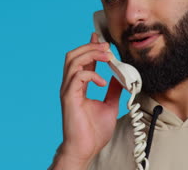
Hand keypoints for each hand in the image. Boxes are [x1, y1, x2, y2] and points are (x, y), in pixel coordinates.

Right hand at [56, 33, 122, 168]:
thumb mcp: (110, 105)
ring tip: (106, 56)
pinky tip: (103, 81)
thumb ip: (113, 90)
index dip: (90, 46)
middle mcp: (71, 85)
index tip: (101, 38)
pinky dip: (91, 74)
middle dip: (90, 46)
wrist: (85, 149)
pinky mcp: (68, 98)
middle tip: (106, 46)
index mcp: (79, 86)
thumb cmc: (93, 131)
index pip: (82, 60)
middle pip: (74, 55)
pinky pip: (77, 77)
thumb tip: (119, 77)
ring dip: (90, 54)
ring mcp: (68, 90)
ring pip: (72, 61)